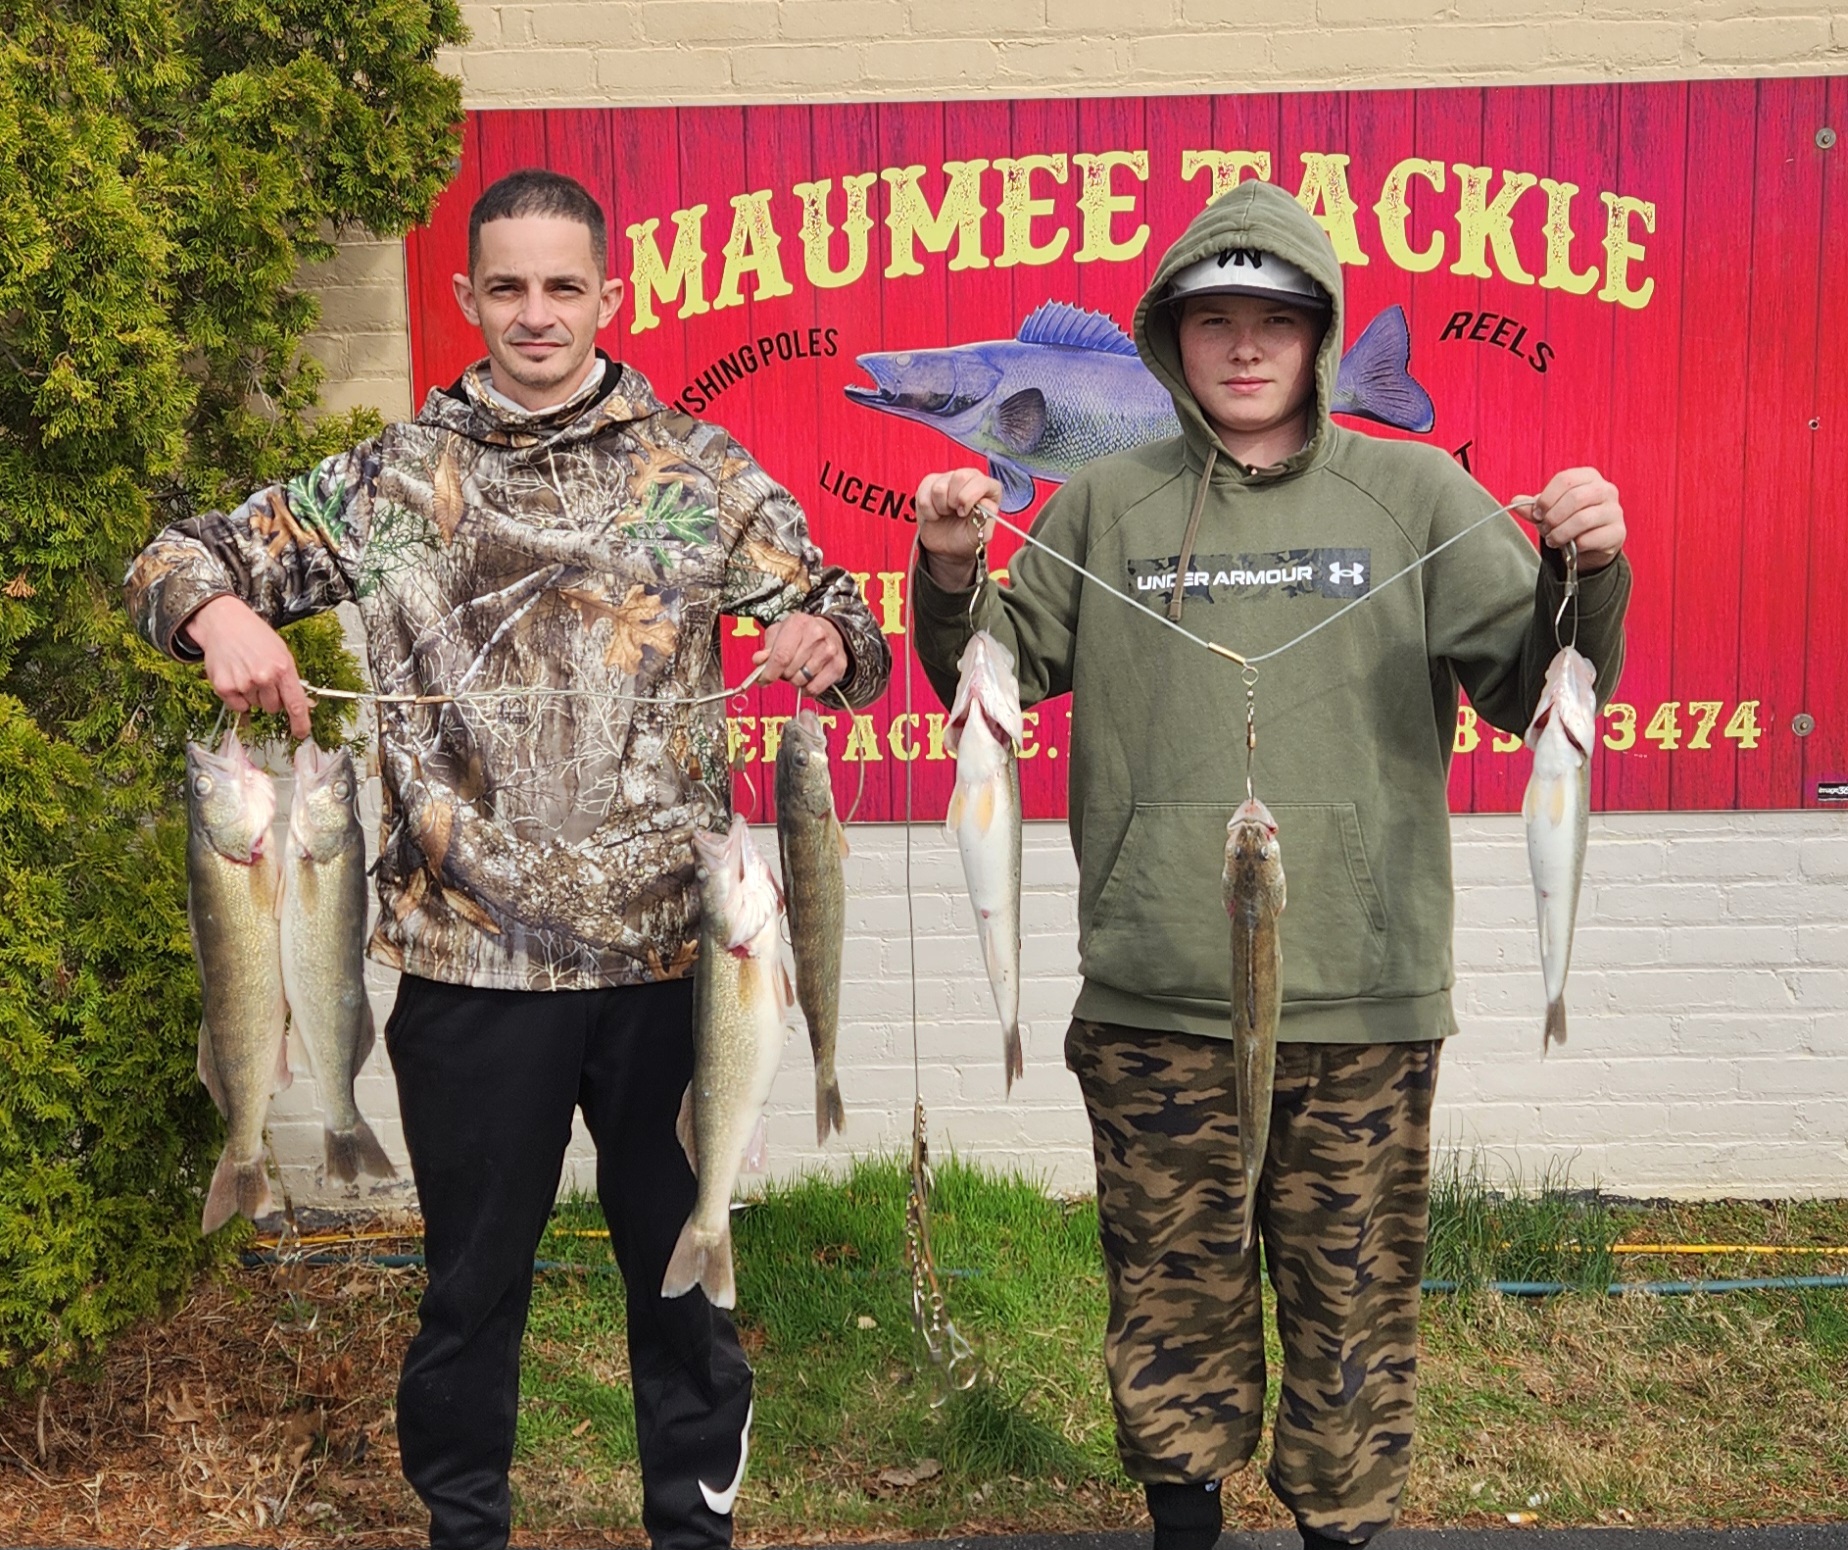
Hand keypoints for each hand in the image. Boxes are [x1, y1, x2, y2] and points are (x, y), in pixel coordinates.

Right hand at [182, 595, 313, 739]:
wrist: (225, 623)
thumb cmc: (256, 637)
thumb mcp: (282, 654)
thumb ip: (291, 680)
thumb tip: (305, 706)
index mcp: (283, 668)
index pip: (296, 704)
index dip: (301, 723)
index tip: (302, 733)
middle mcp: (264, 677)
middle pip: (274, 708)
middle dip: (271, 699)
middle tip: (263, 679)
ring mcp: (243, 683)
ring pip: (255, 706)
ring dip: (253, 696)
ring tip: (248, 673)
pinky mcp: (224, 687)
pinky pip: (237, 707)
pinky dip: (238, 698)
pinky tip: (236, 678)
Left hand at [754, 615, 848, 699]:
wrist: (830, 632)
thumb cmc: (801, 634)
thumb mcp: (780, 633)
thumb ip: (767, 647)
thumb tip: (759, 661)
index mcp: (798, 623)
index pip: (781, 656)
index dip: (770, 672)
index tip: (763, 680)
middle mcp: (816, 634)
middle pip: (790, 670)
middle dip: (783, 674)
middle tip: (786, 668)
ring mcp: (829, 650)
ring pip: (801, 680)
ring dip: (795, 680)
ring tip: (798, 670)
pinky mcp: (838, 665)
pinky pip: (815, 688)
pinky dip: (807, 689)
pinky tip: (807, 680)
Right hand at [914, 468, 1002, 588]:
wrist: (946, 545)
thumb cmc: (966, 537)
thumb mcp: (979, 536)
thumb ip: (985, 522)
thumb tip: (986, 505)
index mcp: (988, 488)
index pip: (980, 482)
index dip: (969, 499)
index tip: (963, 513)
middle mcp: (970, 478)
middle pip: (959, 477)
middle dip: (954, 501)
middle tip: (955, 512)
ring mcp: (949, 478)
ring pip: (939, 488)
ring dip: (941, 508)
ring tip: (946, 513)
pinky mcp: (930, 482)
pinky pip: (923, 494)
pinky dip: (928, 510)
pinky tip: (936, 513)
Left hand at [1531, 467, 1624, 572]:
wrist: (1593, 543)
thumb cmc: (1570, 520)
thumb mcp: (1551, 510)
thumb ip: (1534, 506)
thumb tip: (1516, 501)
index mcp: (1588, 477)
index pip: (1566, 479)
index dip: (1547, 498)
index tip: (1537, 513)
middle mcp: (1605, 490)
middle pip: (1575, 498)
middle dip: (1553, 517)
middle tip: (1545, 528)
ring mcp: (1614, 511)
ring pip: (1583, 519)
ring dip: (1561, 533)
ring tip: (1553, 539)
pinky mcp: (1617, 532)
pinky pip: (1590, 538)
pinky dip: (1574, 545)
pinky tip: (1570, 547)